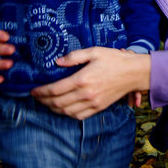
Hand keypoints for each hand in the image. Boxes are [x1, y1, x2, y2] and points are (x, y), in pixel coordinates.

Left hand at [30, 47, 150, 119]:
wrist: (134, 73)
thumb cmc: (115, 60)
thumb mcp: (94, 51)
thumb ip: (74, 56)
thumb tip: (57, 61)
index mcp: (82, 79)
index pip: (54, 90)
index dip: (41, 92)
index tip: (33, 90)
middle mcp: (86, 94)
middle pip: (57, 103)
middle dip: (43, 101)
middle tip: (36, 97)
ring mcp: (93, 103)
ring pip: (66, 112)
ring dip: (53, 109)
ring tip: (47, 103)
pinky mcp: (98, 108)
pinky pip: (79, 116)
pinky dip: (67, 114)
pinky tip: (63, 109)